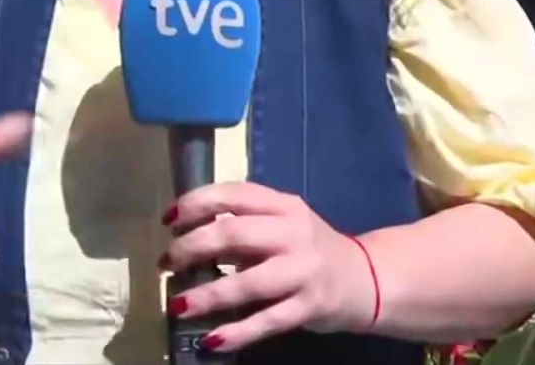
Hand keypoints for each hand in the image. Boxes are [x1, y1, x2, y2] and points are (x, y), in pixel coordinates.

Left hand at [161, 183, 376, 352]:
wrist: (366, 278)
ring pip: (248, 282)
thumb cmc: (310, 248)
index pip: (234, 194)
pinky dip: (237, 332)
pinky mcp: (310, 306)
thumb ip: (243, 225)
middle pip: (235, 235)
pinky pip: (267, 321)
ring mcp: (303, 271)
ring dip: (207, 295)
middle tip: (168, 262)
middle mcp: (294, 233)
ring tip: (178, 305)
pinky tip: (211, 340)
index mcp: (284, 205)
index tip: (169, 219)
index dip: (196, 204)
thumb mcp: (282, 224)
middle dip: (192, 248)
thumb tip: (185, 236)